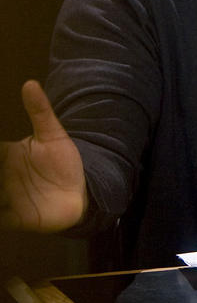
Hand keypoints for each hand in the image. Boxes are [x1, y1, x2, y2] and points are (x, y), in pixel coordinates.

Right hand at [0, 81, 86, 231]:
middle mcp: (1, 178)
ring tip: (1, 188)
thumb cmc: (63, 161)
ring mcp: (5, 199)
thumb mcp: (53, 134)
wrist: (82, 190)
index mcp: (5, 157)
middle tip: (0, 171)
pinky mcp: (14, 219)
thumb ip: (40, 111)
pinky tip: (4, 206)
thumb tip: (29, 83)